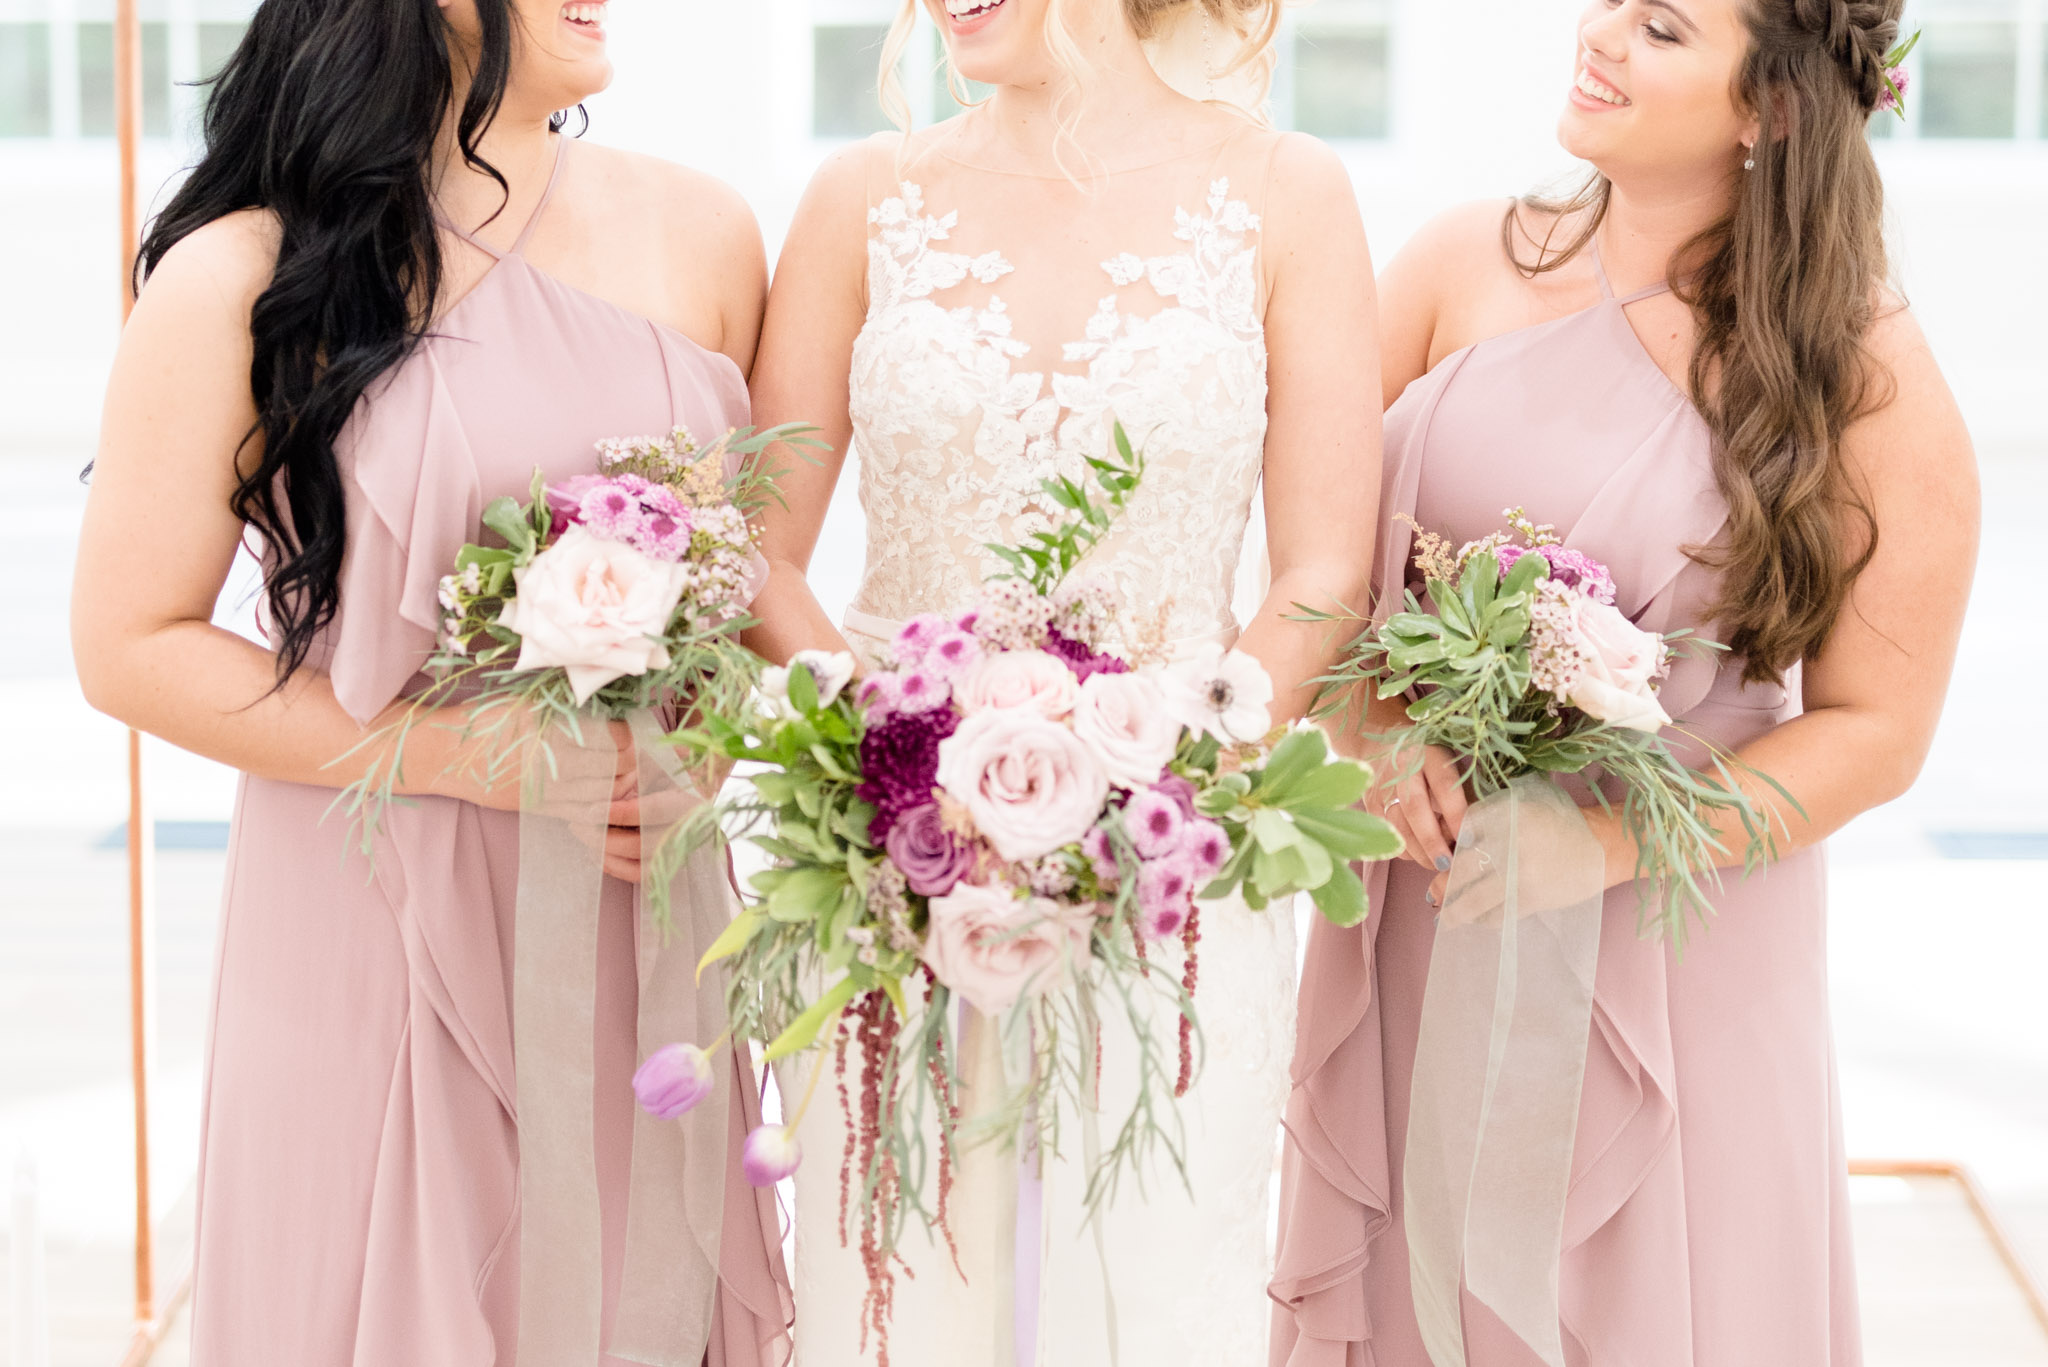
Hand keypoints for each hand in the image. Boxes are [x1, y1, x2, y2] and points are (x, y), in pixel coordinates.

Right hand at [426, 710, 706, 882]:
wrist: (443, 756)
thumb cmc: (484, 720)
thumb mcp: (525, 703)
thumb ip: (566, 705)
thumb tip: (609, 701)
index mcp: (549, 734)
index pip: (609, 740)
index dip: (627, 737)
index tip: (630, 731)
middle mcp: (550, 766)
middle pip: (613, 771)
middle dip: (632, 764)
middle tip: (637, 753)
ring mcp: (546, 792)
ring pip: (604, 796)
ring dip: (623, 787)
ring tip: (629, 774)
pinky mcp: (540, 808)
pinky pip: (584, 814)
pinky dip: (605, 807)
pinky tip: (611, 796)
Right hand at [1363, 741, 1468, 909]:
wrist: (1378, 747)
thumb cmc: (1425, 758)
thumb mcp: (1446, 762)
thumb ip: (1457, 791)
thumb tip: (1468, 832)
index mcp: (1428, 753)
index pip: (1443, 784)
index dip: (1456, 813)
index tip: (1469, 839)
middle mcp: (1401, 769)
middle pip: (1415, 808)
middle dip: (1432, 841)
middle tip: (1449, 864)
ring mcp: (1380, 787)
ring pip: (1397, 826)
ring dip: (1419, 851)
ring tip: (1438, 863)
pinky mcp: (1368, 804)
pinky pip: (1386, 834)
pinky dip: (1405, 850)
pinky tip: (1419, 853)